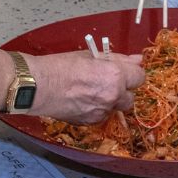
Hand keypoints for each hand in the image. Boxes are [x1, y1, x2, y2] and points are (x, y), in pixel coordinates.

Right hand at [28, 49, 145, 123]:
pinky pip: (102, 115)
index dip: (132, 74)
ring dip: (110, 101)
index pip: (140, 77)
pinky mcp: (91, 122)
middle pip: (131, 97)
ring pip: (116, 108)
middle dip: (123, 90)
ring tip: (91, 91)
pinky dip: (97, 109)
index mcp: (115, 76)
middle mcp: (113, 96)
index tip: (124, 72)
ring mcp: (102, 112)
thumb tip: (137, 60)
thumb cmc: (61, 66)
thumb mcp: (92, 55)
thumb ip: (118, 59)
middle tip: (108, 82)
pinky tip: (82, 101)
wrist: (38, 86)